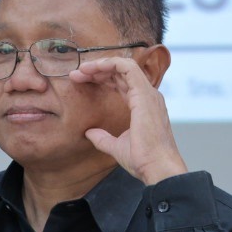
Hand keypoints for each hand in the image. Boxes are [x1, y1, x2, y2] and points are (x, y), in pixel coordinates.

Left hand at [70, 56, 187, 184]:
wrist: (156, 167)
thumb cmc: (142, 159)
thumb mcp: (117, 147)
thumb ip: (103, 138)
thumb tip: (89, 132)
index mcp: (143, 105)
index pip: (121, 83)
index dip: (101, 78)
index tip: (80, 81)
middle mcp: (147, 96)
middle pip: (121, 73)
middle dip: (97, 70)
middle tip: (75, 74)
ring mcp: (148, 94)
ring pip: (124, 66)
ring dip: (101, 64)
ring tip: (81, 70)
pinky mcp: (144, 95)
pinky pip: (128, 68)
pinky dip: (110, 63)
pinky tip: (93, 68)